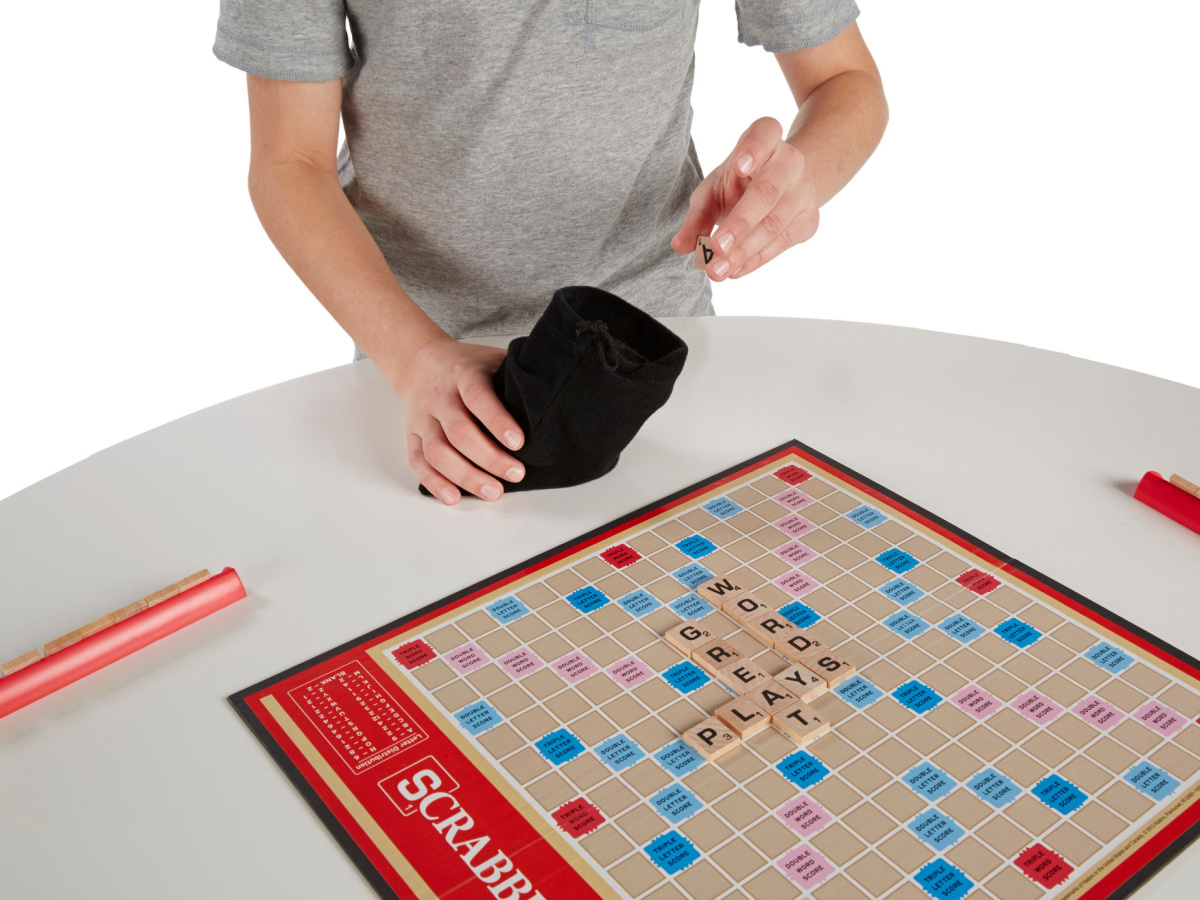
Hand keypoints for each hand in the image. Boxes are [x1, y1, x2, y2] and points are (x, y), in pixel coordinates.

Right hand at [395, 336, 524, 503]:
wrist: (423, 363)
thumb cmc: (468, 367)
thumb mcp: (494, 359)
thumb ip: (517, 376)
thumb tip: (554, 396)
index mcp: (463, 374)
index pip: (477, 396)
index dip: (497, 420)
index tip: (519, 442)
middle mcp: (440, 397)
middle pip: (459, 432)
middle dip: (489, 458)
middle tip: (516, 474)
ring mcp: (423, 418)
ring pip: (438, 452)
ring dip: (465, 476)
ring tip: (493, 492)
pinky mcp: (412, 435)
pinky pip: (418, 462)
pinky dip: (434, 483)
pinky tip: (454, 497)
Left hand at [671, 117, 818, 280]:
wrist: (783, 186)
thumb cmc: (740, 182)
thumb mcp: (714, 189)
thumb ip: (697, 215)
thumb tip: (680, 246)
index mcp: (766, 137)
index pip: (765, 134)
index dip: (752, 149)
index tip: (737, 167)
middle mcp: (791, 161)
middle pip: (767, 192)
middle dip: (740, 224)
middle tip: (714, 248)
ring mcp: (804, 191)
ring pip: (774, 224)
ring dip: (743, 251)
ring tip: (717, 270)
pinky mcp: (808, 220)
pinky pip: (781, 243)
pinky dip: (755, 260)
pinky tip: (734, 270)